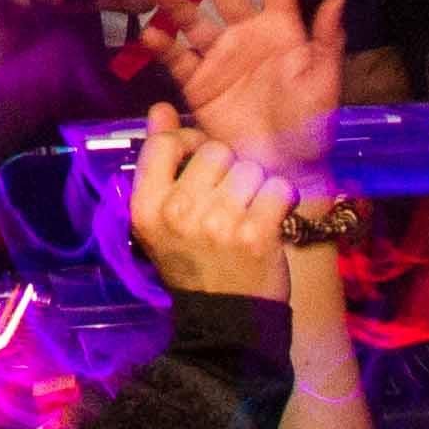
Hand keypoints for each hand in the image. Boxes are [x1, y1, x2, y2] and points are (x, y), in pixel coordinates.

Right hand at [124, 108, 295, 302]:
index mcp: (145, 208)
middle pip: (214, 150)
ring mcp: (217, 223)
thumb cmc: (194, 262)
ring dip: (255, 187)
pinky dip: (282, 201)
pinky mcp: (256, 233)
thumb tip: (161, 109)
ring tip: (249, 213)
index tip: (200, 165)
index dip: (188, 144)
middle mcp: (177, 213)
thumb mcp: (162, 218)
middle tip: (227, 201)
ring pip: (249, 167)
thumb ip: (159, 160)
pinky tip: (272, 219)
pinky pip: (278, 187)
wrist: (226, 320)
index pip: (165, 144)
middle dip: (227, 170)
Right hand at [135, 0, 341, 171]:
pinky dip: (163, 46)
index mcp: (283, 30)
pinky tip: (151, 33)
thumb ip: (327, 42)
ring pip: (194, 19)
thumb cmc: (310, 128)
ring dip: (176, 0)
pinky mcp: (199, 85)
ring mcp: (220, 58)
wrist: (281, 171)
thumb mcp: (325, 85)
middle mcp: (248, 36)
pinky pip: (178, 60)